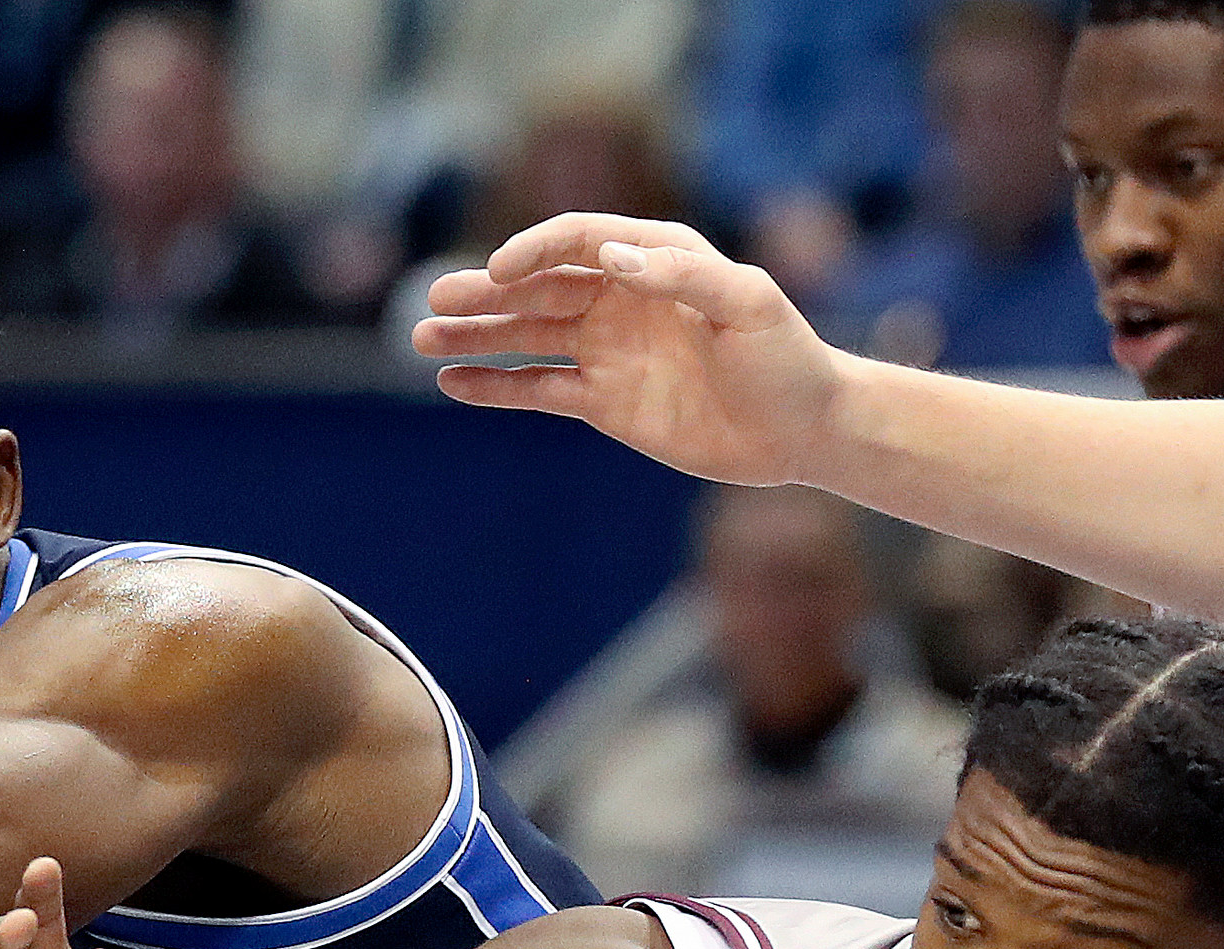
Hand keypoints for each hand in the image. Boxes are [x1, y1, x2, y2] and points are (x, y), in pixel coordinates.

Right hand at [410, 212, 847, 487]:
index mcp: (655, 258)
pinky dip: (496, 386)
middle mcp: (622, 297)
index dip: (533, 252)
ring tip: (420, 341)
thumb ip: (683, 275)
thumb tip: (613, 256)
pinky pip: (538, 388)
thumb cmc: (785, 358)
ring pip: (526, 336)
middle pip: (537, 288)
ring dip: (476, 337)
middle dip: (482, 294)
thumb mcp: (747, 305)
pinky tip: (454, 384)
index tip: (498, 274)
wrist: (803, 430)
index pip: (577, 242)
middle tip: (432, 302)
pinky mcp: (603, 400)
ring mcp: (607, 350)